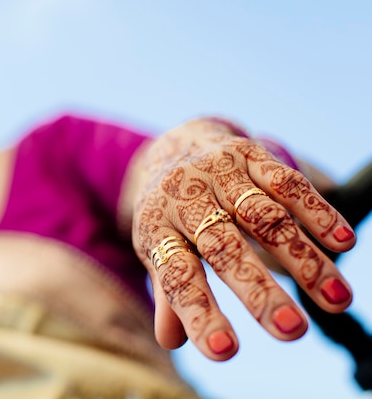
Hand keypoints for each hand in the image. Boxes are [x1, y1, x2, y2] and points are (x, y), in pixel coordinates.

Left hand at [132, 118, 355, 360]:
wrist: (171, 149)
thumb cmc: (169, 215)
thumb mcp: (157, 249)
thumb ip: (167, 292)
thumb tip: (171, 341)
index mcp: (156, 228)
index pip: (177, 276)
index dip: (199, 313)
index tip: (224, 351)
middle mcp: (184, 198)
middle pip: (223, 248)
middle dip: (259, 291)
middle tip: (291, 331)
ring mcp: (217, 172)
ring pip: (264, 217)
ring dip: (303, 259)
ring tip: (337, 300)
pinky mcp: (247, 154)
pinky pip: (285, 181)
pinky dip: (317, 211)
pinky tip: (343, 242)